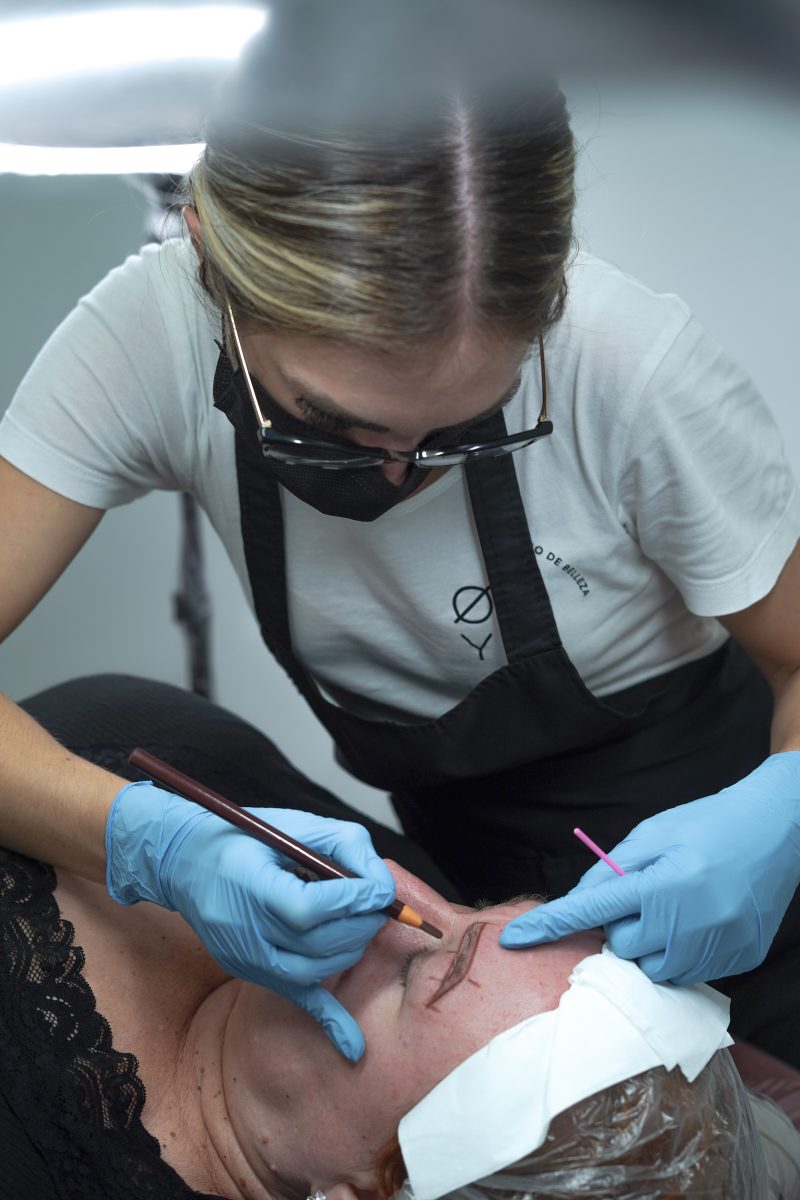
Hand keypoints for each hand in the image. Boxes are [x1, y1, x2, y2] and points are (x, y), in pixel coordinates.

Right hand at [106, 781, 394, 1059]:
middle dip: (362, 921)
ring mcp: (251, 960)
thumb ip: (343, 845)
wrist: (187, 862)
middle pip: (321, 942)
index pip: (312, 907)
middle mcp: (249, 932)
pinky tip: (354, 1048)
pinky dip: (331, 1023)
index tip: (380, 888)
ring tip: (360, 921)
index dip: (355, 899)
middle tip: (377, 903)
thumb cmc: (244, 838)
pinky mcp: (257, 974)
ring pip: (318, 970)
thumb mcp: (295, 824)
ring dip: (351, 947)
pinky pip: (299, 1002)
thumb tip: (382, 882)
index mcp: (254, 887)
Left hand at [499, 753, 799, 983]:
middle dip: (622, 925)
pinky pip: (689, 973)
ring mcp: (717, 948)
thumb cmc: (708, 824)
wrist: (776, 830)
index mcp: (662, 885)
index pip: (590, 912)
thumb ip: (612, 872)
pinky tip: (697, 921)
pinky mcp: (738, 961)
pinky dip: (680, 953)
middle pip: (622, 947)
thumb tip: (578, 902)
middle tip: (645, 894)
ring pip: (653, 969)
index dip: (548, 925)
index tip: (512, 939)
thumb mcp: (653, 835)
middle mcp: (688, 924)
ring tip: (674, 908)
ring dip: (650, 945)